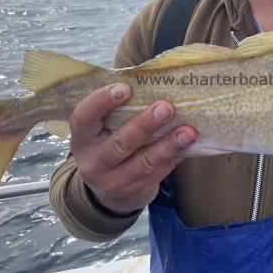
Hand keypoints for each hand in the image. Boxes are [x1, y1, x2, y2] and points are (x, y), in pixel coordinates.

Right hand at [70, 83, 196, 214]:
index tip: (125, 88)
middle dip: (145, 125)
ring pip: (144, 162)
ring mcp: (115, 181)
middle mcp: (94, 163)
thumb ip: (117, 111)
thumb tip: (151, 81)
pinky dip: (175, 156)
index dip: (101, 102)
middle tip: (166, 107)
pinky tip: (190, 144)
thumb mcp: (102, 130)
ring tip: (188, 131)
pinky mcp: (137, 191)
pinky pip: (160, 172)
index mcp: (82, 139)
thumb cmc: (109, 144)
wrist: (110, 191)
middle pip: (121, 143)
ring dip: (168, 145)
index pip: (84, 118)